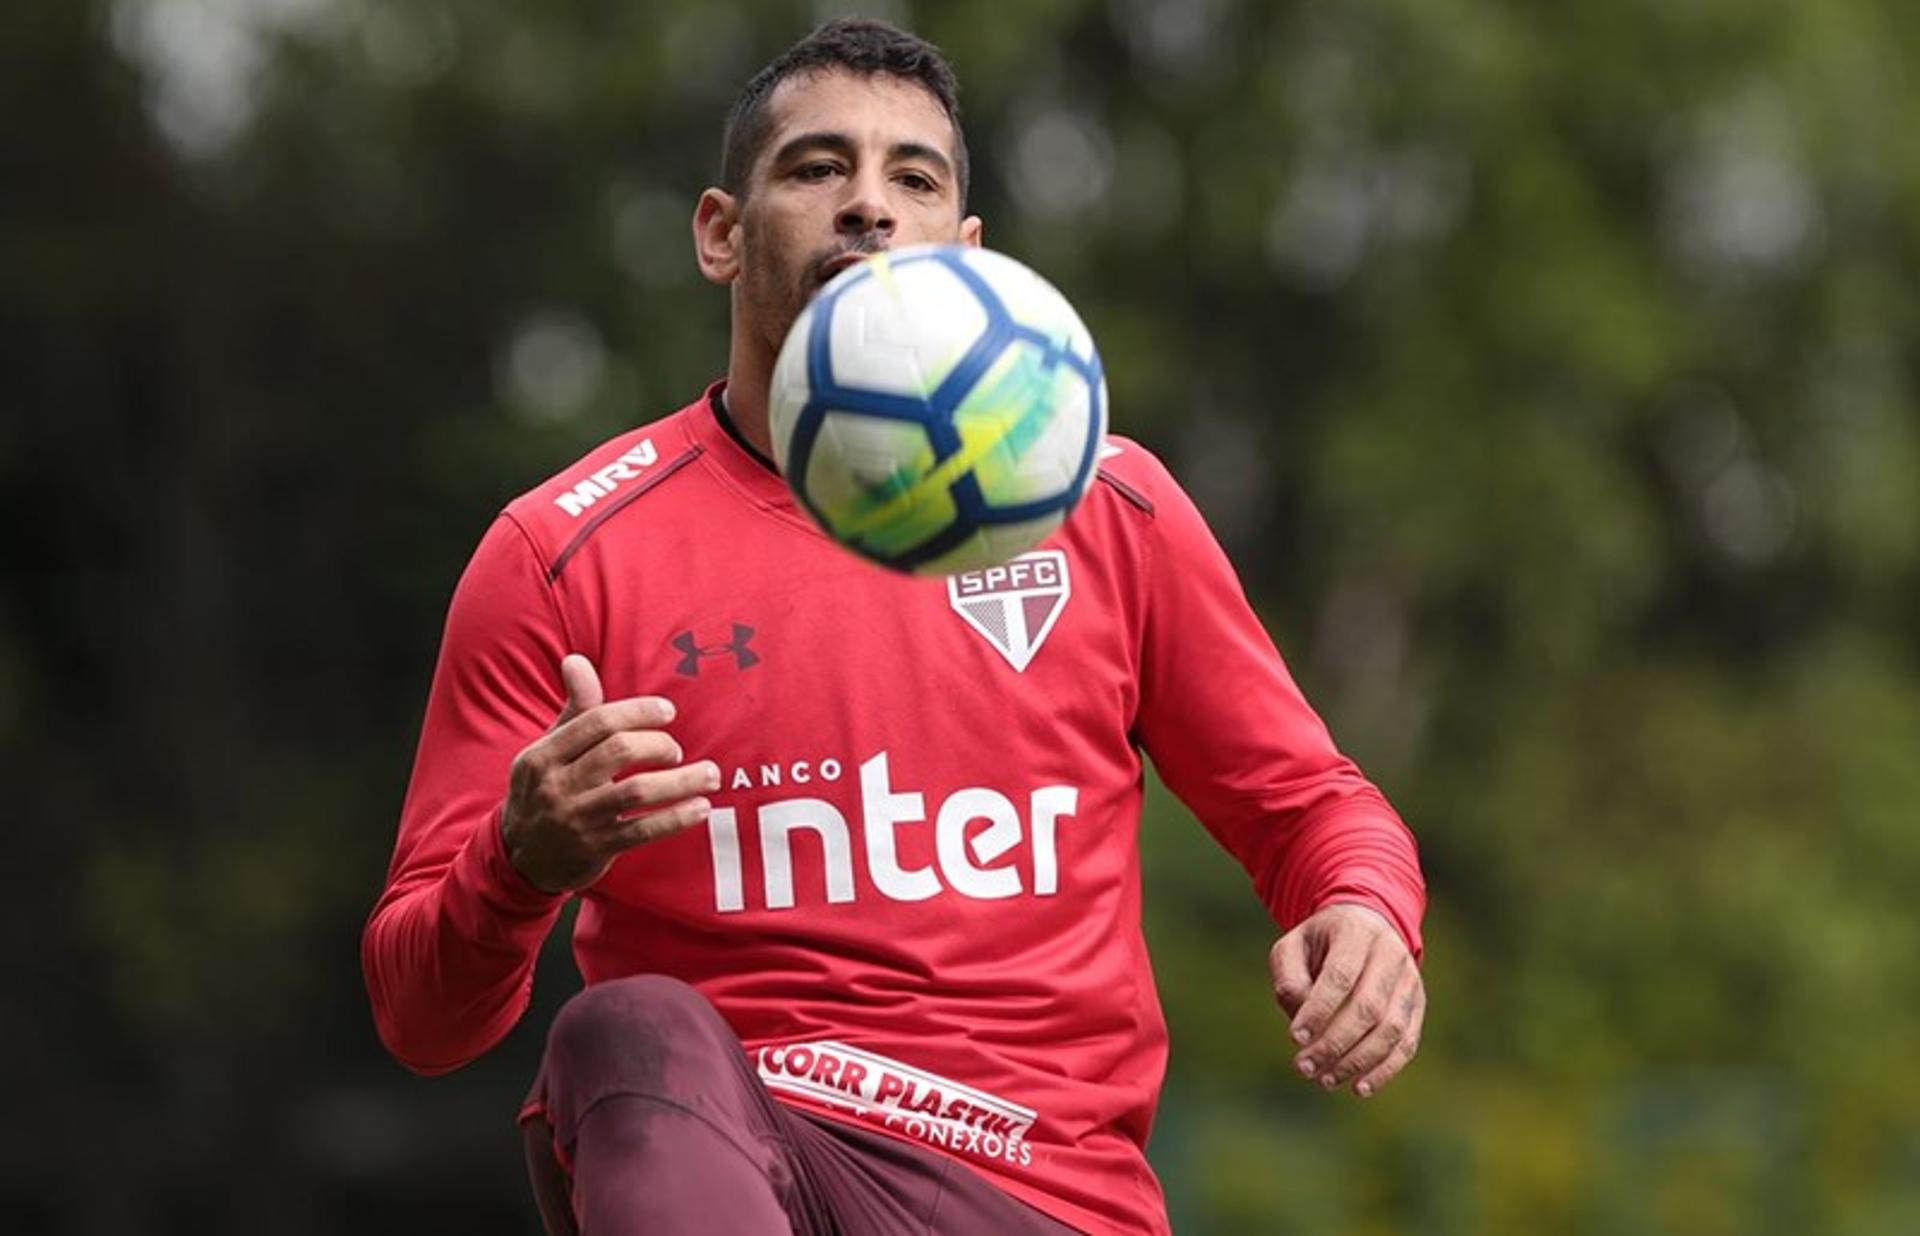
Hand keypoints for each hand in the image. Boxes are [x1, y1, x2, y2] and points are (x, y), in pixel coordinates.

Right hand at [501, 654, 720, 893]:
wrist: (520, 857)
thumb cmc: (545, 790)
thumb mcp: (548, 750)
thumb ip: (574, 709)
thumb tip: (576, 660)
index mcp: (542, 756)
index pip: (597, 722)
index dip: (639, 712)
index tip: (668, 712)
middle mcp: (556, 787)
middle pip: (619, 751)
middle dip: (659, 745)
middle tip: (677, 750)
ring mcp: (576, 820)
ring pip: (636, 791)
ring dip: (680, 781)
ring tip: (709, 775)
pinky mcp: (596, 849)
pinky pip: (643, 831)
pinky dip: (675, 818)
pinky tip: (700, 807)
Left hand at [1268, 904, 1424, 1098]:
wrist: (1365, 925)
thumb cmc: (1321, 942)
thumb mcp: (1293, 946)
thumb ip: (1289, 978)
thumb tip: (1300, 1020)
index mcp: (1357, 932)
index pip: (1341, 976)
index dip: (1319, 1010)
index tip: (1295, 1038)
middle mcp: (1391, 954)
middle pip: (1368, 1006)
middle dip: (1335, 1043)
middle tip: (1305, 1067)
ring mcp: (1409, 980)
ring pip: (1391, 1029)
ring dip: (1358, 1061)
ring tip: (1326, 1081)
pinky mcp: (1417, 1004)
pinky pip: (1407, 1043)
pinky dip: (1385, 1070)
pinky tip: (1360, 1088)